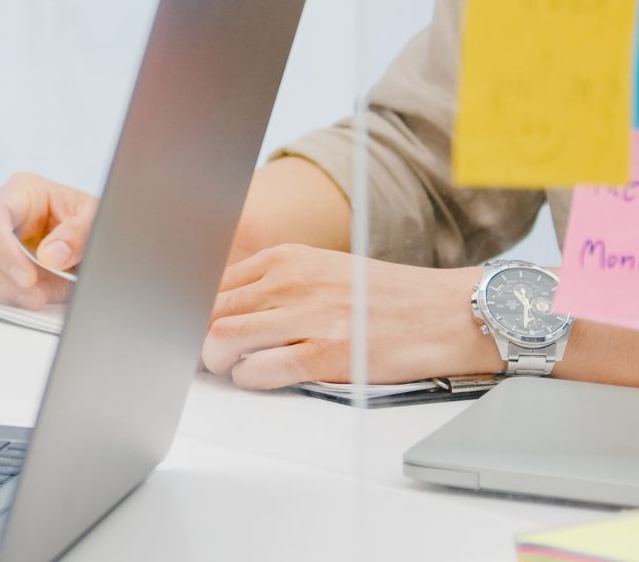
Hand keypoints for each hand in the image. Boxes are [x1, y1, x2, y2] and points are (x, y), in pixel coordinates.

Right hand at [0, 171, 97, 310]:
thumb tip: (50, 256)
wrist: (94, 248)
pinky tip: (21, 302)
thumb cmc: (90, 225)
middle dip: (1, 277)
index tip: (28, 278)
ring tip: (35, 300)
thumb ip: (79, 234)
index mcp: (20, 193)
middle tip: (36, 297)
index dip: (2, 248)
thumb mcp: (95, 219)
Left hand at [203, 245, 494, 389]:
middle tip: (201, 354)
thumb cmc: (387, 298)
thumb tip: (224, 308)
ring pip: (223, 338)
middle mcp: (292, 282)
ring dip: (215, 359)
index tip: (189, 326)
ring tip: (227, 367)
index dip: (194, 310)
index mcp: (287, 259)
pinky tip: (257, 377)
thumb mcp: (323, 271)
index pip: (212, 282)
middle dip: (197, 336)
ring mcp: (308, 318)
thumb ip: (275, 284)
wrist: (449, 314)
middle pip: (210, 310)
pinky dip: (247, 379)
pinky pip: (259, 371)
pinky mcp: (326, 355)